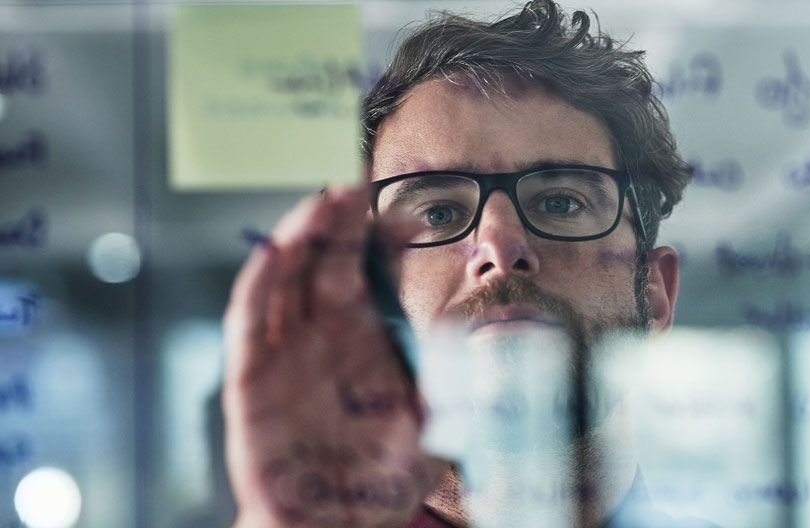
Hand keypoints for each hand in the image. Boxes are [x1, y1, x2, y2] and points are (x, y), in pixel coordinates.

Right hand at [222, 186, 443, 527]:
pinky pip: (248, 326)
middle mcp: (318, 335)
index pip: (369, 269)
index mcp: (361, 336)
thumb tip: (492, 339)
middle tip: (357, 187)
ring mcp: (282, 354)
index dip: (384, 239)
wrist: (335, 527)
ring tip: (321, 202)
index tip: (414, 216)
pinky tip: (272, 254)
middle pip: (324, 260)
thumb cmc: (380, 478)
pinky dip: (256, 287)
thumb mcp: (436, 424)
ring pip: (284, 279)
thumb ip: (460, 383)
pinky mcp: (250, 382)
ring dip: (299, 238)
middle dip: (338, 222)